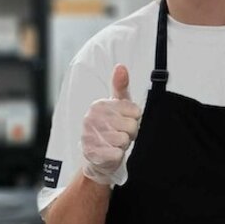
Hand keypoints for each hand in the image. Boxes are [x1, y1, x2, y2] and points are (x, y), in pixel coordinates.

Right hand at [81, 64, 141, 185]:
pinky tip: (110, 152)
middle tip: (120, 134)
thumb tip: (121, 67)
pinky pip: (117, 153)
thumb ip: (120, 86)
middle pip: (131, 126)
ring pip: (125, 140)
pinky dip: (118, 155)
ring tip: (114, 143)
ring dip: (123, 144)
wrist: (95, 156)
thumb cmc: (109, 128)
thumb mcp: (116, 105)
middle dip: (130, 133)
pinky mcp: (92, 153)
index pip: (134, 111)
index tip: (123, 121)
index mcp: (98, 105)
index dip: (134, 119)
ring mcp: (90, 136)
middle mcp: (91, 119)